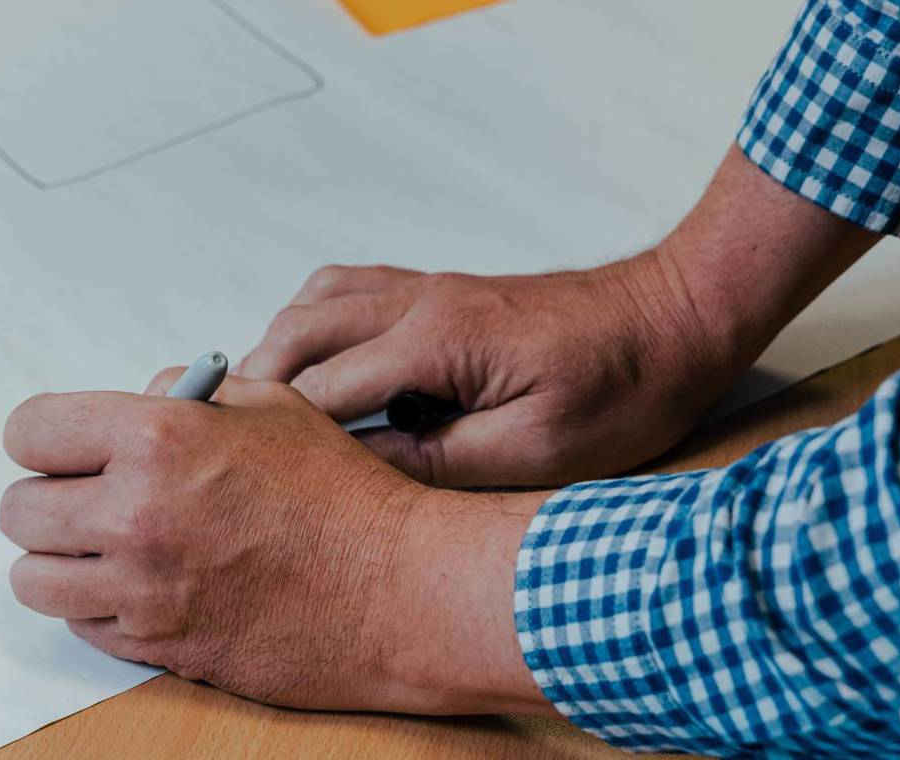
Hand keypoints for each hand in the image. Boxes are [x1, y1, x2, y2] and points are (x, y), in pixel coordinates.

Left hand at [0, 371, 552, 715]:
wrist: (397, 590)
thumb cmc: (344, 497)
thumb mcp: (272, 405)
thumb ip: (189, 393)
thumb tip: (138, 398)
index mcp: (157, 438)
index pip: (31, 432)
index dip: (45, 438)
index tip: (62, 449)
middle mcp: (136, 513)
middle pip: (20, 510)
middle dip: (48, 500)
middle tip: (85, 500)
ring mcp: (142, 588)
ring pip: (33, 579)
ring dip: (59, 562)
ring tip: (101, 550)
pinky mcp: (157, 645)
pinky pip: (81, 625)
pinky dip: (97, 607)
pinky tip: (141, 587)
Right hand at [239, 254, 729, 486]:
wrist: (673, 320)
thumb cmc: (623, 387)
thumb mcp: (534, 453)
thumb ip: (437, 463)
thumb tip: (355, 474)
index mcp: (437, 340)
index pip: (318, 387)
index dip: (270, 434)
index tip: (233, 473)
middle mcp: (417, 301)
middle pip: (294, 334)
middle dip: (252, 391)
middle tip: (227, 450)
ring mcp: (424, 288)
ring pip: (310, 305)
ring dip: (277, 356)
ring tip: (263, 419)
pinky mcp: (437, 290)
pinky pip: (344, 293)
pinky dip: (311, 330)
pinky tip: (318, 374)